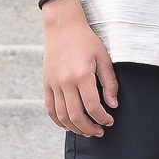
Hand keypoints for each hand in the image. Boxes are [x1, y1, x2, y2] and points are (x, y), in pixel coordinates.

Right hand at [43, 4, 118, 135]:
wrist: (62, 27)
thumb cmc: (86, 41)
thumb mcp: (103, 58)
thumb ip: (109, 83)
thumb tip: (112, 105)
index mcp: (82, 75)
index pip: (93, 106)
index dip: (102, 118)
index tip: (109, 121)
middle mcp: (65, 82)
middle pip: (76, 116)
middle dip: (89, 128)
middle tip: (99, 131)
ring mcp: (53, 84)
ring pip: (62, 116)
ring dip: (74, 128)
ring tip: (85, 131)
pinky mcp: (46, 83)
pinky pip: (50, 108)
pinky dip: (58, 120)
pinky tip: (68, 124)